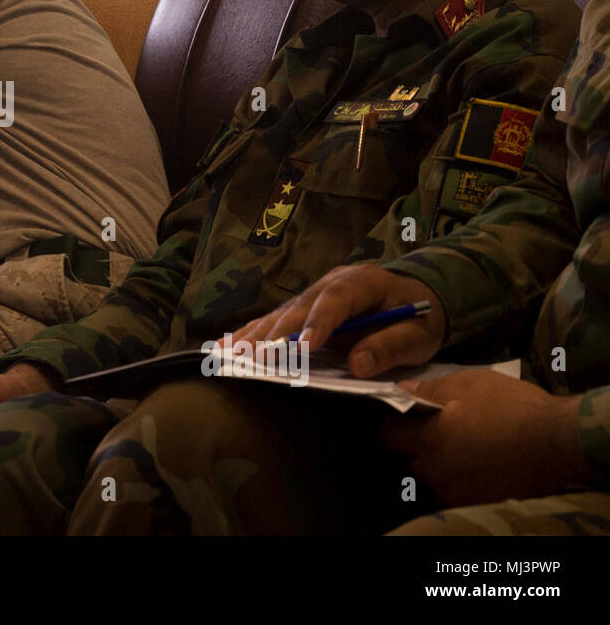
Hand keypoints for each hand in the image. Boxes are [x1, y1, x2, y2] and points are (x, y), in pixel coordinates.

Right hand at [229, 264, 445, 377]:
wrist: (418, 298)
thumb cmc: (419, 317)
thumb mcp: (418, 335)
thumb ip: (390, 347)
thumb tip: (357, 364)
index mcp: (363, 282)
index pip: (336, 300)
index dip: (318, 323)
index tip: (303, 347)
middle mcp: (332, 282)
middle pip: (299, 306)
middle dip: (276, 333)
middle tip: (256, 356)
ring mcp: (314, 292)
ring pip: (281, 312)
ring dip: (256, 334)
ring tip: (232, 353)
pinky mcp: (304, 306)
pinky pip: (275, 319)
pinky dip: (251, 333)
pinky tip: (227, 345)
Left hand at [381, 370, 591, 506]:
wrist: (559, 442)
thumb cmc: (513, 407)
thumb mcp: (470, 383)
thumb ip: (431, 389)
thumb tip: (404, 391)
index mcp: (429, 439)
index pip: (389, 435)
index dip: (396, 422)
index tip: (411, 415)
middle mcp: (437, 470)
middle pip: (409, 458)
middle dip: (417, 443)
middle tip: (441, 428)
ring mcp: (456, 490)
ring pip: (431, 476)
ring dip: (438, 462)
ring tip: (462, 445)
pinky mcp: (476, 502)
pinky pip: (453, 489)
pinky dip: (458, 477)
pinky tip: (476, 462)